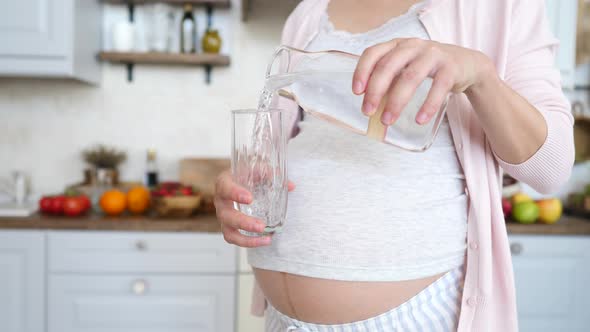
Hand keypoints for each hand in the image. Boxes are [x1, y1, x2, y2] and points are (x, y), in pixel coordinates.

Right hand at [214, 170, 294, 247]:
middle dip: (243, 222)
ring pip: (229, 232)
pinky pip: (235, 239)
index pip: (224, 188)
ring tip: (266, 239)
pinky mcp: (229, 227)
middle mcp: (221, 201)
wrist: (240, 180)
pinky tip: (265, 241)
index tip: (249, 198)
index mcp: (223, 183)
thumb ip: (271, 174)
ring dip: (246, 239)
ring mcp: (224, 216)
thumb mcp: (256, 169)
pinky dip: (250, 243)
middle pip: (226, 215)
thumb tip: (291, 186)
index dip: (235, 194)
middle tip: (261, 225)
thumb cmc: (247, 174)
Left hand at [352, 38, 493, 124]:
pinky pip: (438, 88)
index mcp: (397, 45)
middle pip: (388, 66)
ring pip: (410, 77)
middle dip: (375, 91)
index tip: (356, 92)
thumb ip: (389, 80)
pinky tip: (419, 120)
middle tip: (368, 112)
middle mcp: (413, 46)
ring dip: (396, 101)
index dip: (362, 71)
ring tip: (387, 120)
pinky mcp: (451, 68)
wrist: (467, 64)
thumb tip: (370, 105)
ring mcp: (433, 55)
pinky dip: (428, 105)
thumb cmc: (428, 68)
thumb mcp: (406, 67)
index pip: (373, 53)